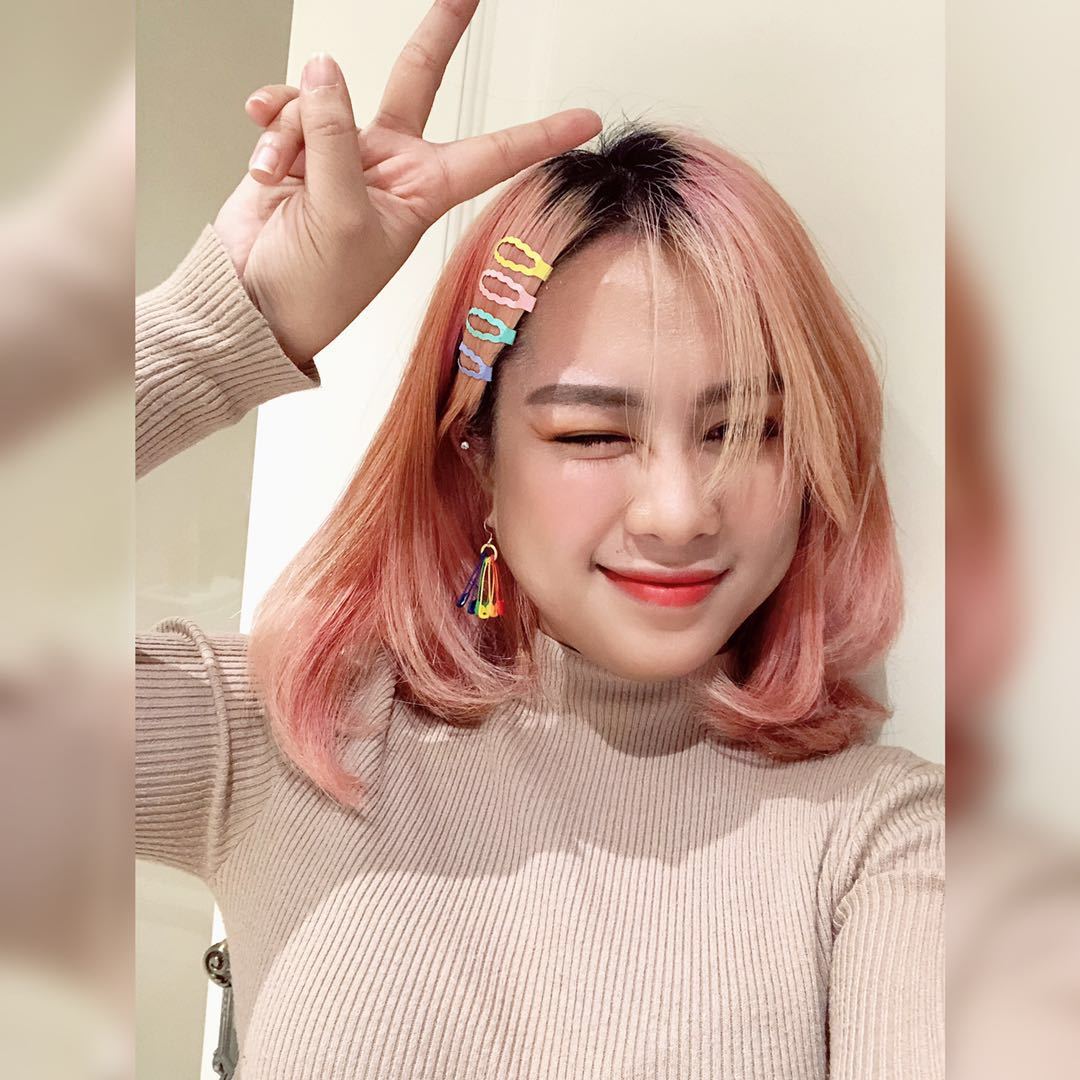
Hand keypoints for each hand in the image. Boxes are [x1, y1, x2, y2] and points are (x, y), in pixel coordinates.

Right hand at [213, 0, 602, 369]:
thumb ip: (336, 136)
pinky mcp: (297, 148)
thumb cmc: (314, 288)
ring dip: (296, 129)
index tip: (584, 119)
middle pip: (419, 80)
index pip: (493, 154)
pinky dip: (270, 127)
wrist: (255, 302)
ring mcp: (342, 153)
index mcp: (423, 192)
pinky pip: (288, 108)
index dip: (539, 135)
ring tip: (281, 177)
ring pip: (326, 98)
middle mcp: (390, 166)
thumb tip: (326, 72)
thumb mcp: (341, 216)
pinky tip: (262, 158)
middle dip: (439, 32)